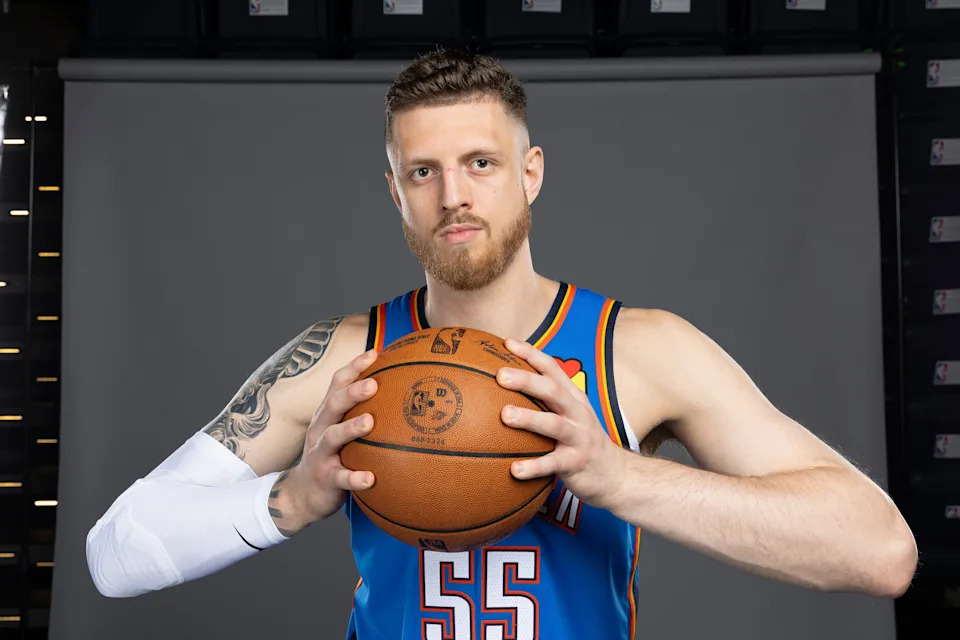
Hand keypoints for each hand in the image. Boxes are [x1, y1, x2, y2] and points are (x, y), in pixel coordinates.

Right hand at [283, 349, 379, 524]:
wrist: (303, 493)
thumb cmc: (333, 454)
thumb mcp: (341, 430)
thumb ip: (362, 411)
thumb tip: (400, 393)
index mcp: (327, 414)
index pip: (337, 383)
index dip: (354, 367)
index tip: (374, 354)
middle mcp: (320, 429)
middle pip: (333, 404)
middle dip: (352, 392)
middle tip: (373, 384)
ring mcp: (320, 454)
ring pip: (332, 437)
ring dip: (350, 428)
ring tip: (369, 422)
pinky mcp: (325, 479)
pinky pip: (341, 478)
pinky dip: (355, 477)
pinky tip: (370, 478)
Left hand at [496, 338, 622, 507]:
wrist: (616, 475)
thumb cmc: (581, 441)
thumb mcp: (569, 416)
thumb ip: (543, 402)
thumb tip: (502, 390)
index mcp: (573, 398)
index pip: (552, 368)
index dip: (531, 354)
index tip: (506, 343)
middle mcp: (578, 413)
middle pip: (553, 391)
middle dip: (527, 380)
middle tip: (500, 375)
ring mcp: (580, 437)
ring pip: (554, 424)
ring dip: (530, 418)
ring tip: (505, 416)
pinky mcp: (577, 463)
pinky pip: (554, 464)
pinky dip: (534, 466)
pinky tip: (514, 470)